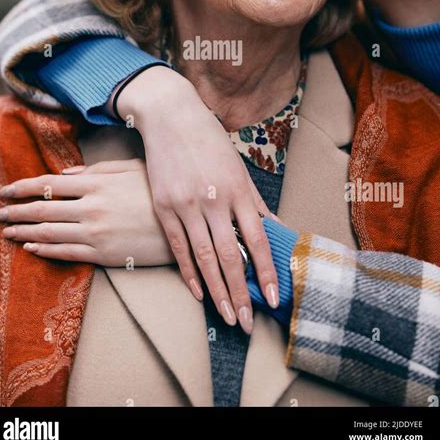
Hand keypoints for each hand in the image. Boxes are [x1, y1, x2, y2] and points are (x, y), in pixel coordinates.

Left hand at [0, 160, 172, 266]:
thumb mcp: (132, 169)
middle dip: (16, 212)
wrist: (187, 225)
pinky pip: (65, 253)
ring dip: (24, 231)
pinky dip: (44, 249)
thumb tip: (66, 173)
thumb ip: (97, 170)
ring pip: (49, 232)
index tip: (6, 190)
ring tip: (7, 232)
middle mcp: (90, 207)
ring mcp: (95, 232)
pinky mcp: (102, 254)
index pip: (49, 184)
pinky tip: (31, 246)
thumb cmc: (160, 192)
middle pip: (42, 209)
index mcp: (96, 183)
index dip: (23, 187)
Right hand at [113, 66, 279, 334]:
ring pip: (205, 258)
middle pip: (232, 256)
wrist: (170, 116)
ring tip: (226, 317)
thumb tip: (275, 229)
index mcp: (238, 190)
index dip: (267, 272)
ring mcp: (187, 204)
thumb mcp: (238, 167)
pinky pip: (177, 247)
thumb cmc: (209, 140)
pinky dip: (189, 272)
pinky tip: (198, 292)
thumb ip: (254, 202)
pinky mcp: (164, 206)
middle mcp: (215, 200)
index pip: (258, 240)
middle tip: (247, 322)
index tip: (273, 298)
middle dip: (241, 293)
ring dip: (217, 292)